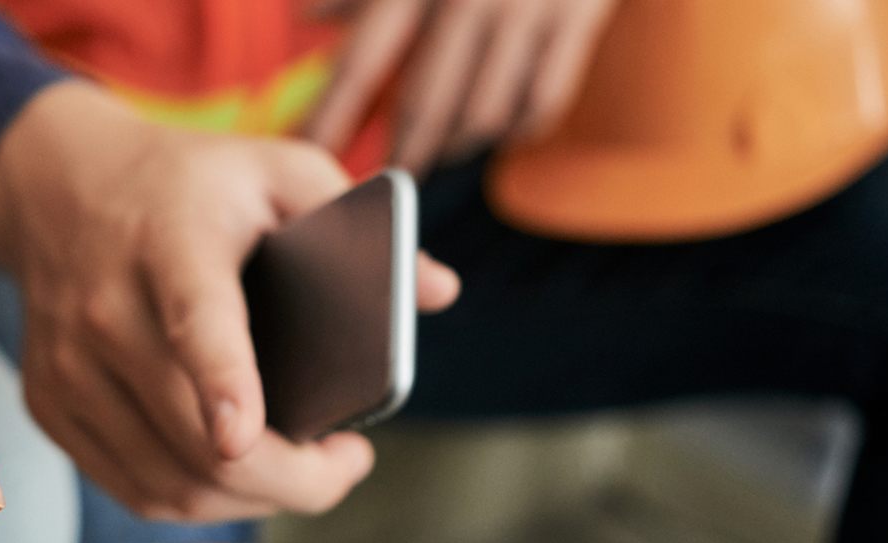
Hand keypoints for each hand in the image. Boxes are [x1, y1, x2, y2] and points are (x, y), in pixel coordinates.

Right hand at [0, 82, 459, 519]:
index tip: (243, 438)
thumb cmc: (187, 187)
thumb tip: (436, 290)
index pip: (195, 324)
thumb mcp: (276, 168)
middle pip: (193, 438)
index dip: (222, 387)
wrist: (62, 189)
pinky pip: (132, 489)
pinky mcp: (51, 404)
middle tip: (345, 465)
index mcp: (171, 242)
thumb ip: (355, 218)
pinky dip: (193, 501)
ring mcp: (68, 366)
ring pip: (166, 482)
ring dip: (249, 501)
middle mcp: (105, 309)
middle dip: (291, 480)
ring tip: (302, 471)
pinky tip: (235, 476)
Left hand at [302, 0, 615, 173]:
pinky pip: (540, 104)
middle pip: (424, 106)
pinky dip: (517, 127)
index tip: (312, 158)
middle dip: (403, 153)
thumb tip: (310, 16)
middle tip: (388, 180)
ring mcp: (523, 9)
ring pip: (482, 115)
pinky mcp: (577, 18)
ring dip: (459, 142)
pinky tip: (501, 125)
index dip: (332, 118)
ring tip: (443, 146)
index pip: (360, 63)